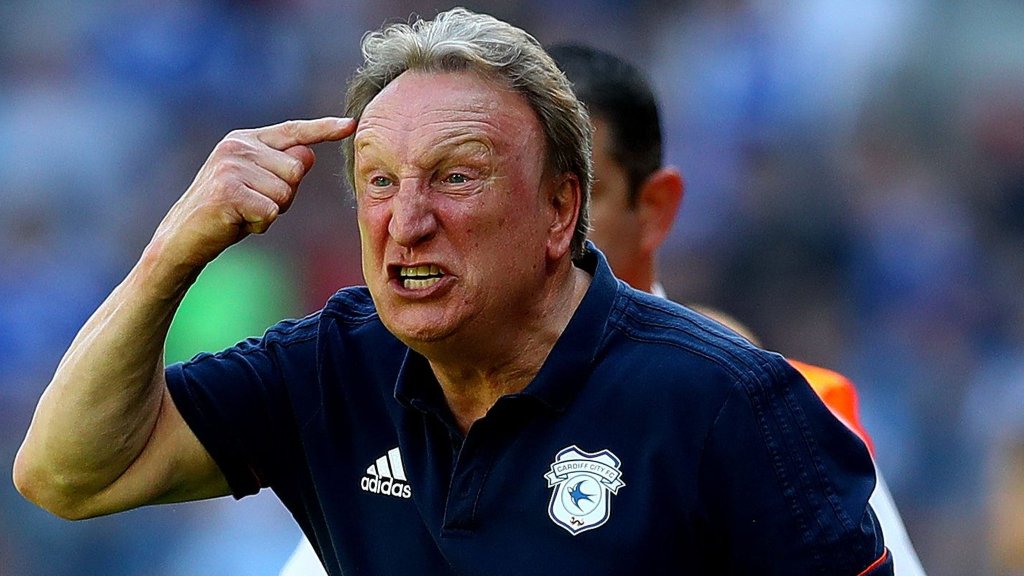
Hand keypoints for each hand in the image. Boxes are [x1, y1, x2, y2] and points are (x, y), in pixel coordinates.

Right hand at [152, 117, 355, 274]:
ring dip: (271, 212)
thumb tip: (309, 153)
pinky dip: (260, 224)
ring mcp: (231, 166)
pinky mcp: (228, 190)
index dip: (324, 129)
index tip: (352, 125)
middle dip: (285, 196)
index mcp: (246, 139)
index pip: (293, 131)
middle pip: (297, 170)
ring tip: (243, 213)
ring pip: (286, 193)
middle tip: (254, 205)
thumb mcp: (260, 185)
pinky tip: (237, 222)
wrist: (184, 238)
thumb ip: (284, 168)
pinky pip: (272, 211)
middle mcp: (238, 145)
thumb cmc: (228, 212)